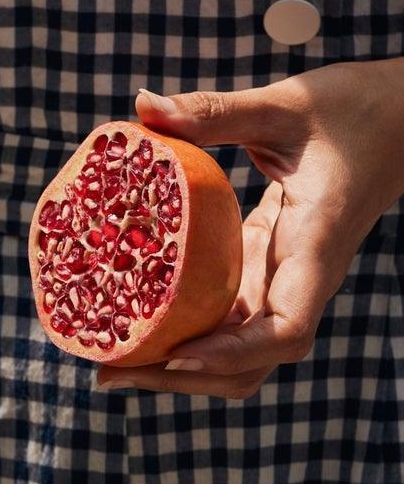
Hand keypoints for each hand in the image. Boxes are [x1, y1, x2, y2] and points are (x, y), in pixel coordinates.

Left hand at [97, 60, 403, 399]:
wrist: (400, 118)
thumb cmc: (354, 107)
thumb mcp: (285, 104)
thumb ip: (215, 111)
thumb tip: (143, 106)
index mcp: (314, 246)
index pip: (286, 329)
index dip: (231, 353)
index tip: (176, 352)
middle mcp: (299, 280)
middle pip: (250, 365)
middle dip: (183, 379)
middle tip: (109, 371)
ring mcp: (281, 284)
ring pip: (237, 358)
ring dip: (177, 370)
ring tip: (110, 362)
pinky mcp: (264, 277)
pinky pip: (225, 327)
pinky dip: (182, 338)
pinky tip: (132, 328)